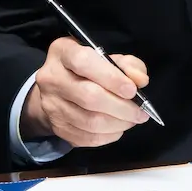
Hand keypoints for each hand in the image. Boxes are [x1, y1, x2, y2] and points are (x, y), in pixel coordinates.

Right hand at [20, 37, 150, 147]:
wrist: (58, 89)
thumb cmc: (87, 69)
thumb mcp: (107, 58)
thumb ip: (127, 65)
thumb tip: (140, 81)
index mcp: (63, 52)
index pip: (84, 63)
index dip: (111, 78)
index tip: (132, 90)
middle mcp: (51, 78)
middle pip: (89, 97)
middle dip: (121, 107)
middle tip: (140, 112)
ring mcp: (51, 105)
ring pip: (90, 122)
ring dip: (118, 124)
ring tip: (132, 120)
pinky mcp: (57, 127)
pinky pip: (88, 138)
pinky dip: (109, 136)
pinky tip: (117, 128)